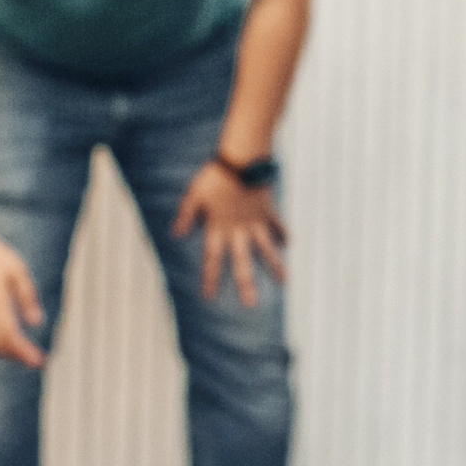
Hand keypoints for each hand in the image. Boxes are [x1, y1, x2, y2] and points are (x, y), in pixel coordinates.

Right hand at [0, 232, 46, 368]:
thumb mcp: (18, 272)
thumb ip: (27, 298)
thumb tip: (37, 322)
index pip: (10, 335)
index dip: (24, 351)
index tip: (39, 360)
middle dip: (17, 356)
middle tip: (36, 361)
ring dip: (6, 353)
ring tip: (24, 356)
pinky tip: (8, 344)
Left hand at [172, 162, 288, 305]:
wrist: (242, 161)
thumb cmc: (214, 176)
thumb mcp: (194, 195)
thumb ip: (187, 215)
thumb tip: (176, 233)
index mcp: (219, 228)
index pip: (213, 258)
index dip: (211, 277)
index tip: (210, 297)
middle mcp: (238, 230)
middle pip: (242, 261)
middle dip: (247, 283)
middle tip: (252, 304)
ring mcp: (256, 222)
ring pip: (267, 249)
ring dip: (275, 265)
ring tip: (285, 282)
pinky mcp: (268, 211)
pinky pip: (277, 226)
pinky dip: (283, 234)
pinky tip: (289, 244)